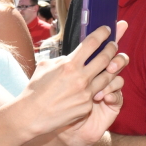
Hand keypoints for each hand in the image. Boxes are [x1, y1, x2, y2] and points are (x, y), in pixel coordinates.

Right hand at [22, 22, 129, 138]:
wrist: (31, 115)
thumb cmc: (35, 90)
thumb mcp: (45, 66)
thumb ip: (62, 60)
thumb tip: (72, 56)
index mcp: (69, 64)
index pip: (91, 43)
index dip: (102, 34)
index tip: (106, 30)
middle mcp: (80, 78)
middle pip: (105, 58)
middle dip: (112, 48)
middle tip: (113, 45)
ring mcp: (85, 93)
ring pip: (108, 77)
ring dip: (112, 68)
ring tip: (111, 64)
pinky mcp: (87, 106)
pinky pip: (97, 94)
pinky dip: (98, 88)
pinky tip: (96, 86)